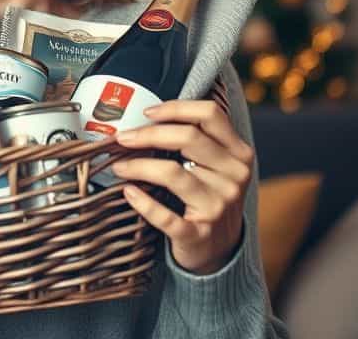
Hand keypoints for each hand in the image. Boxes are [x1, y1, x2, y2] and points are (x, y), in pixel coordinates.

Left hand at [111, 96, 254, 274]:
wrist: (219, 250)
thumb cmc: (209, 198)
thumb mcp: (216, 166)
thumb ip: (197, 140)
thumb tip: (148, 117)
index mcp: (239, 154)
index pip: (210, 114)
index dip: (176, 108)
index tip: (147, 113)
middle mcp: (234, 177)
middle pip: (188, 138)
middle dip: (148, 134)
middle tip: (123, 138)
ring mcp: (219, 206)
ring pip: (173, 173)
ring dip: (138, 166)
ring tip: (119, 166)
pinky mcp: (199, 234)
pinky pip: (165, 216)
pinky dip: (143, 203)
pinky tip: (128, 192)